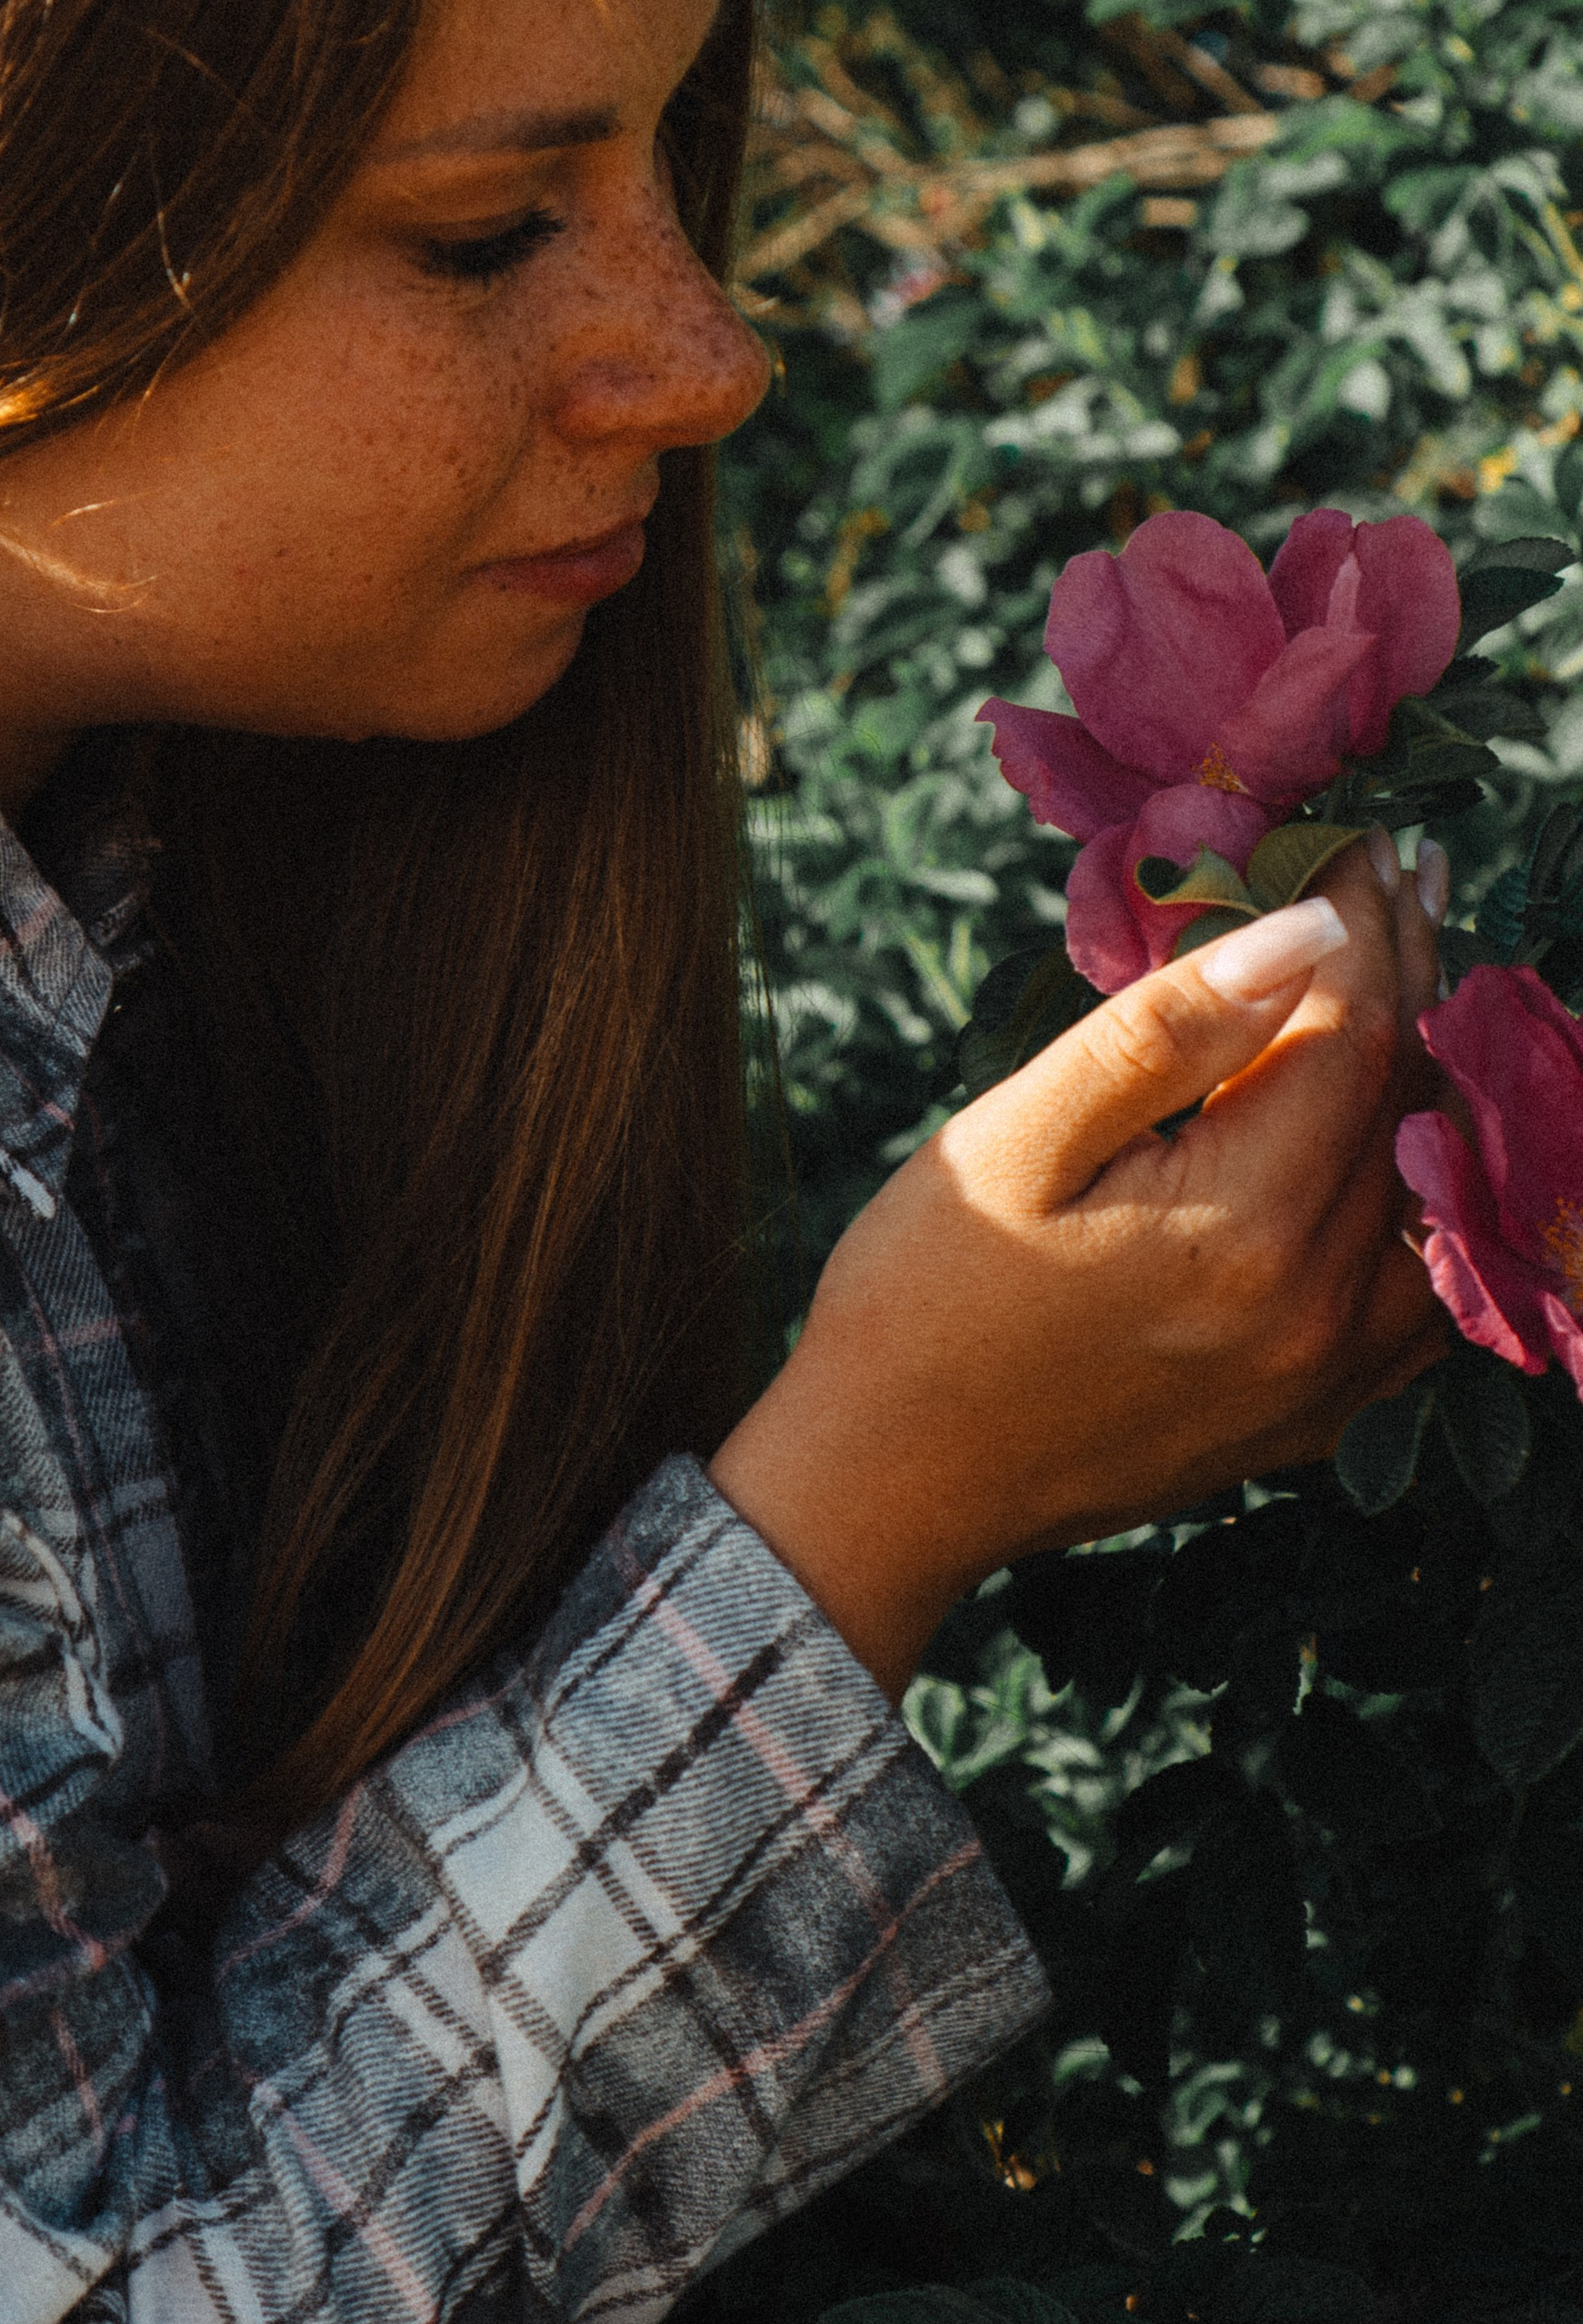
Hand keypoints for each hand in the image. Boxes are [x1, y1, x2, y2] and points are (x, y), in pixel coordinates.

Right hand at [710, 835, 1445, 1697]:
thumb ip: (1161, 1032)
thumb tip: (1303, 927)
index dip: (1359, 921)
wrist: (887, 1485)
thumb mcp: (1013, 1140)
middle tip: (1401, 875)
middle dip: (1406, 973)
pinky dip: (1431, 1196)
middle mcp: (1315, 1308)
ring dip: (1428, 1075)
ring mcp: (1327, 1376)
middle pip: (1409, 1103)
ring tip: (1407, 975)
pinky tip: (1405, 1135)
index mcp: (1240, 1226)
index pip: (1350, 1033)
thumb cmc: (920, 1300)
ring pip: (1435, 1192)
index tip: (1351, 838)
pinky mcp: (1315, 1416)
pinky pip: (1427, 1293)